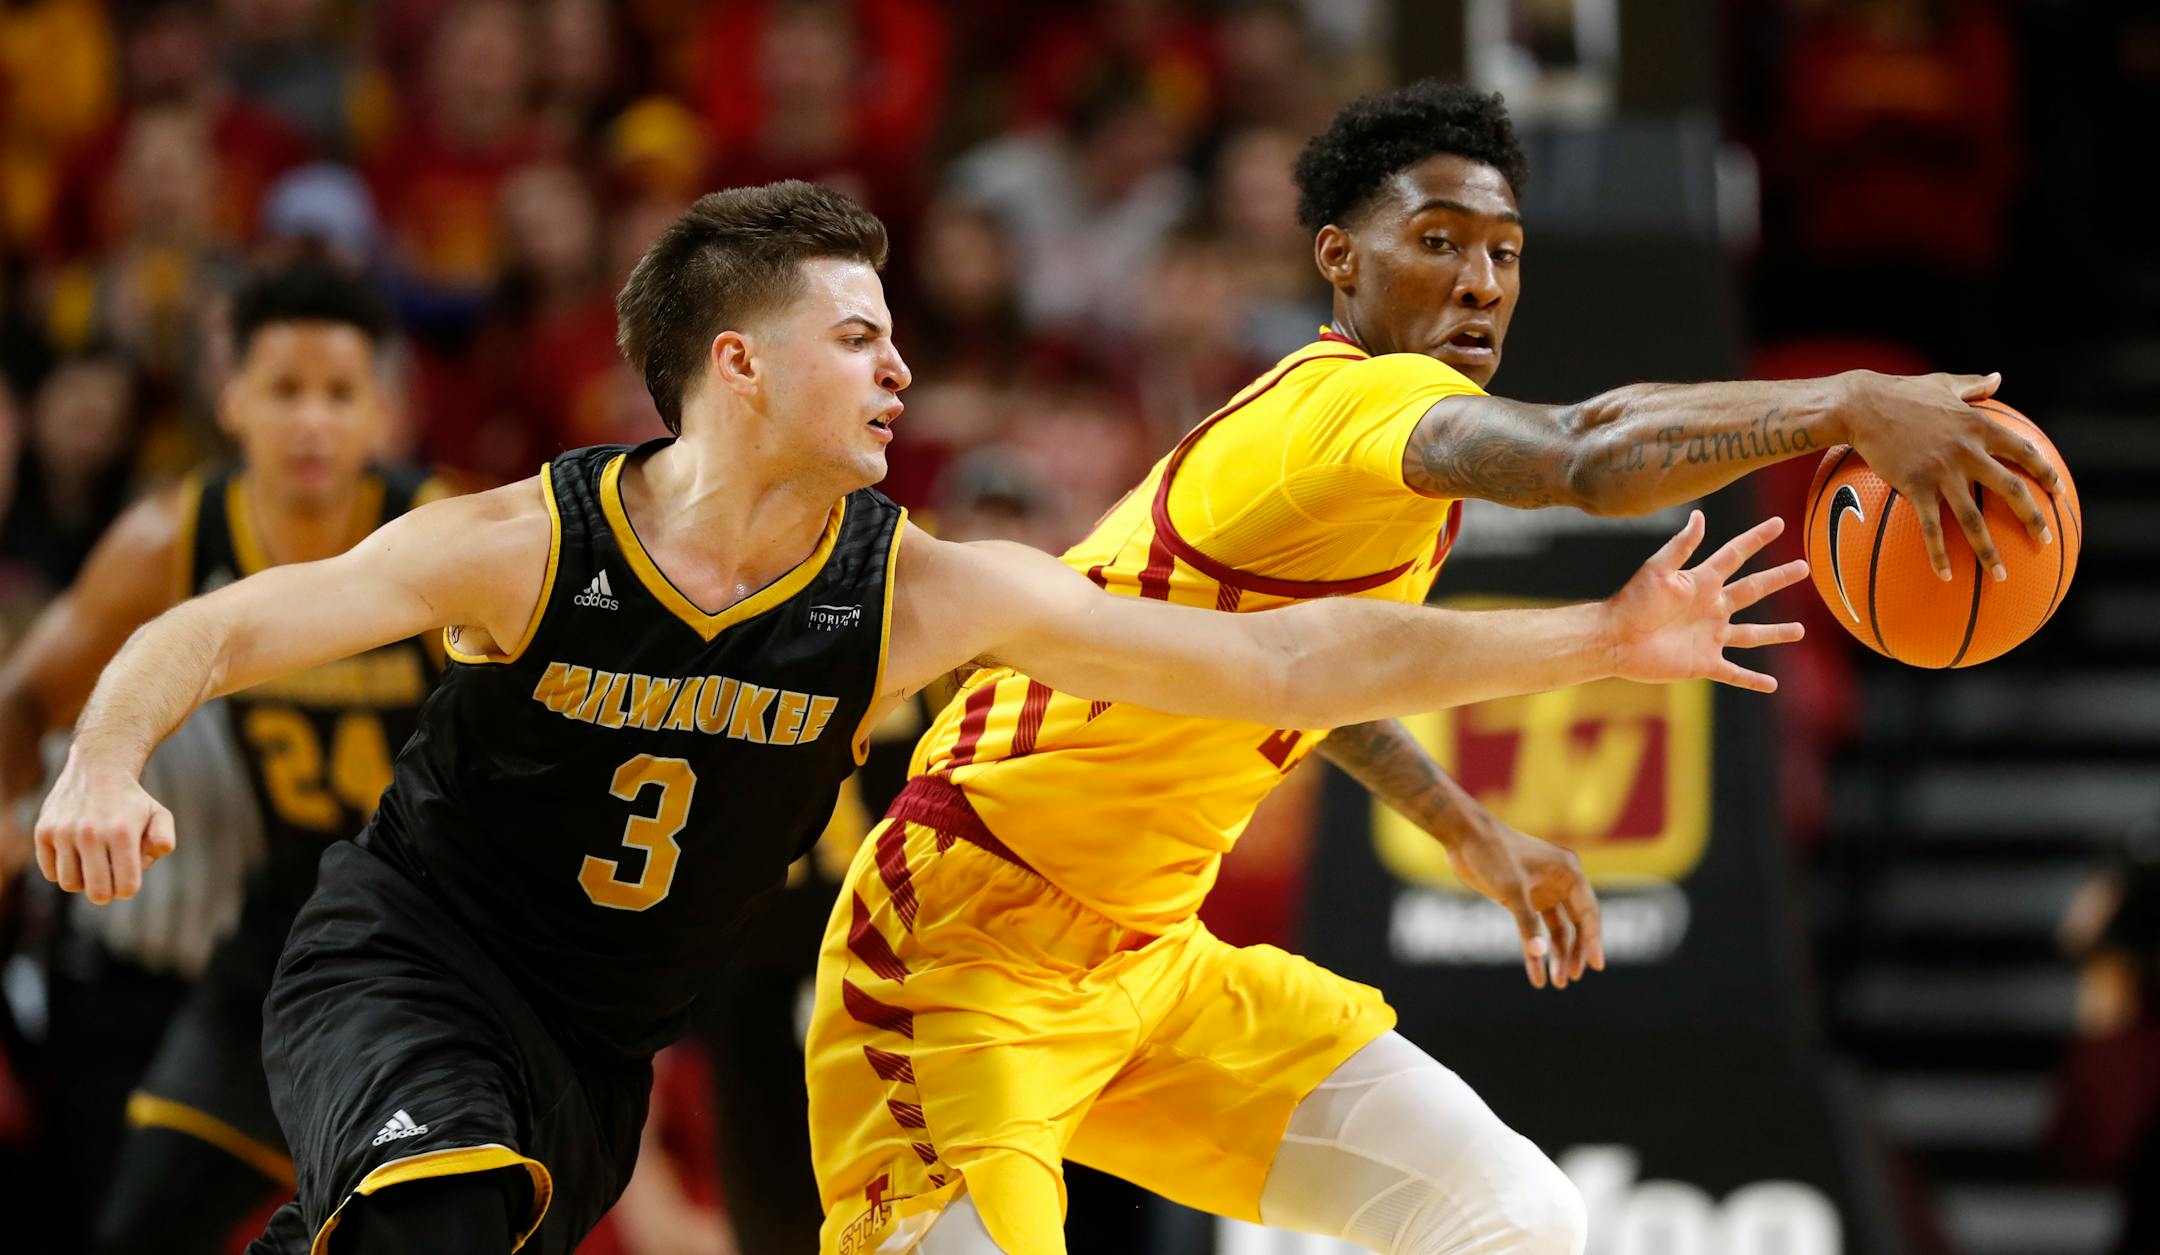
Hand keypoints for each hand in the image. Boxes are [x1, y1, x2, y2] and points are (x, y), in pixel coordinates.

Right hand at [33, 755, 174, 904]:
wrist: (97, 768)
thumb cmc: (132, 800)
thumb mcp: (159, 815)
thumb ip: (163, 841)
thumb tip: (144, 864)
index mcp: (122, 833)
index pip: (124, 887)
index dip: (127, 889)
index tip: (128, 879)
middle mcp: (90, 833)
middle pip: (96, 892)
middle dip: (106, 893)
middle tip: (109, 881)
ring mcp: (63, 832)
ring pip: (69, 885)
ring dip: (83, 881)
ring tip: (93, 864)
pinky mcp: (42, 831)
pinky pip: (50, 873)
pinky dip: (63, 871)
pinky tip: (75, 855)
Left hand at [1445, 817, 1602, 988]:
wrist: (1464, 836)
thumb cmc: (1492, 853)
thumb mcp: (1511, 888)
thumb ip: (1526, 922)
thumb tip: (1540, 953)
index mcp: (1568, 872)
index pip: (1588, 912)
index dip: (1593, 940)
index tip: (1596, 966)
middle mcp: (1560, 881)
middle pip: (1576, 924)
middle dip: (1574, 952)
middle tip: (1570, 979)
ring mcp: (1542, 891)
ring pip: (1558, 930)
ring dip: (1557, 955)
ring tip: (1557, 983)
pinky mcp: (1523, 898)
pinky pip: (1535, 929)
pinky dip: (1535, 949)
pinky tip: (1536, 973)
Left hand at [1603, 511, 1807, 693]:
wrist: (1614, 639)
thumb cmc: (1632, 601)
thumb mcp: (1658, 569)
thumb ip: (1682, 546)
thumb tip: (1699, 515)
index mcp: (1702, 582)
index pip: (1736, 555)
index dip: (1757, 539)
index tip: (1778, 524)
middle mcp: (1711, 608)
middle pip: (1752, 590)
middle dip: (1777, 579)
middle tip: (1803, 568)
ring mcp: (1710, 636)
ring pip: (1751, 634)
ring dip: (1775, 633)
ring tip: (1800, 631)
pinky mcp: (1704, 663)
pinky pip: (1734, 673)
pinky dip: (1752, 680)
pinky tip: (1772, 684)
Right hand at [1836, 371, 2060, 581]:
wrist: (1862, 406)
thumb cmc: (1901, 392)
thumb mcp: (1944, 383)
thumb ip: (1974, 385)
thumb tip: (1998, 378)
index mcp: (1979, 427)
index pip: (2024, 452)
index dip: (2044, 472)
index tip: (2058, 490)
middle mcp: (1967, 453)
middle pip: (2010, 490)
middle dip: (2033, 518)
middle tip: (2043, 540)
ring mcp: (1942, 473)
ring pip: (1974, 518)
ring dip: (1989, 550)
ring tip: (2001, 575)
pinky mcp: (1915, 487)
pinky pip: (1931, 527)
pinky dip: (1939, 553)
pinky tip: (1946, 575)